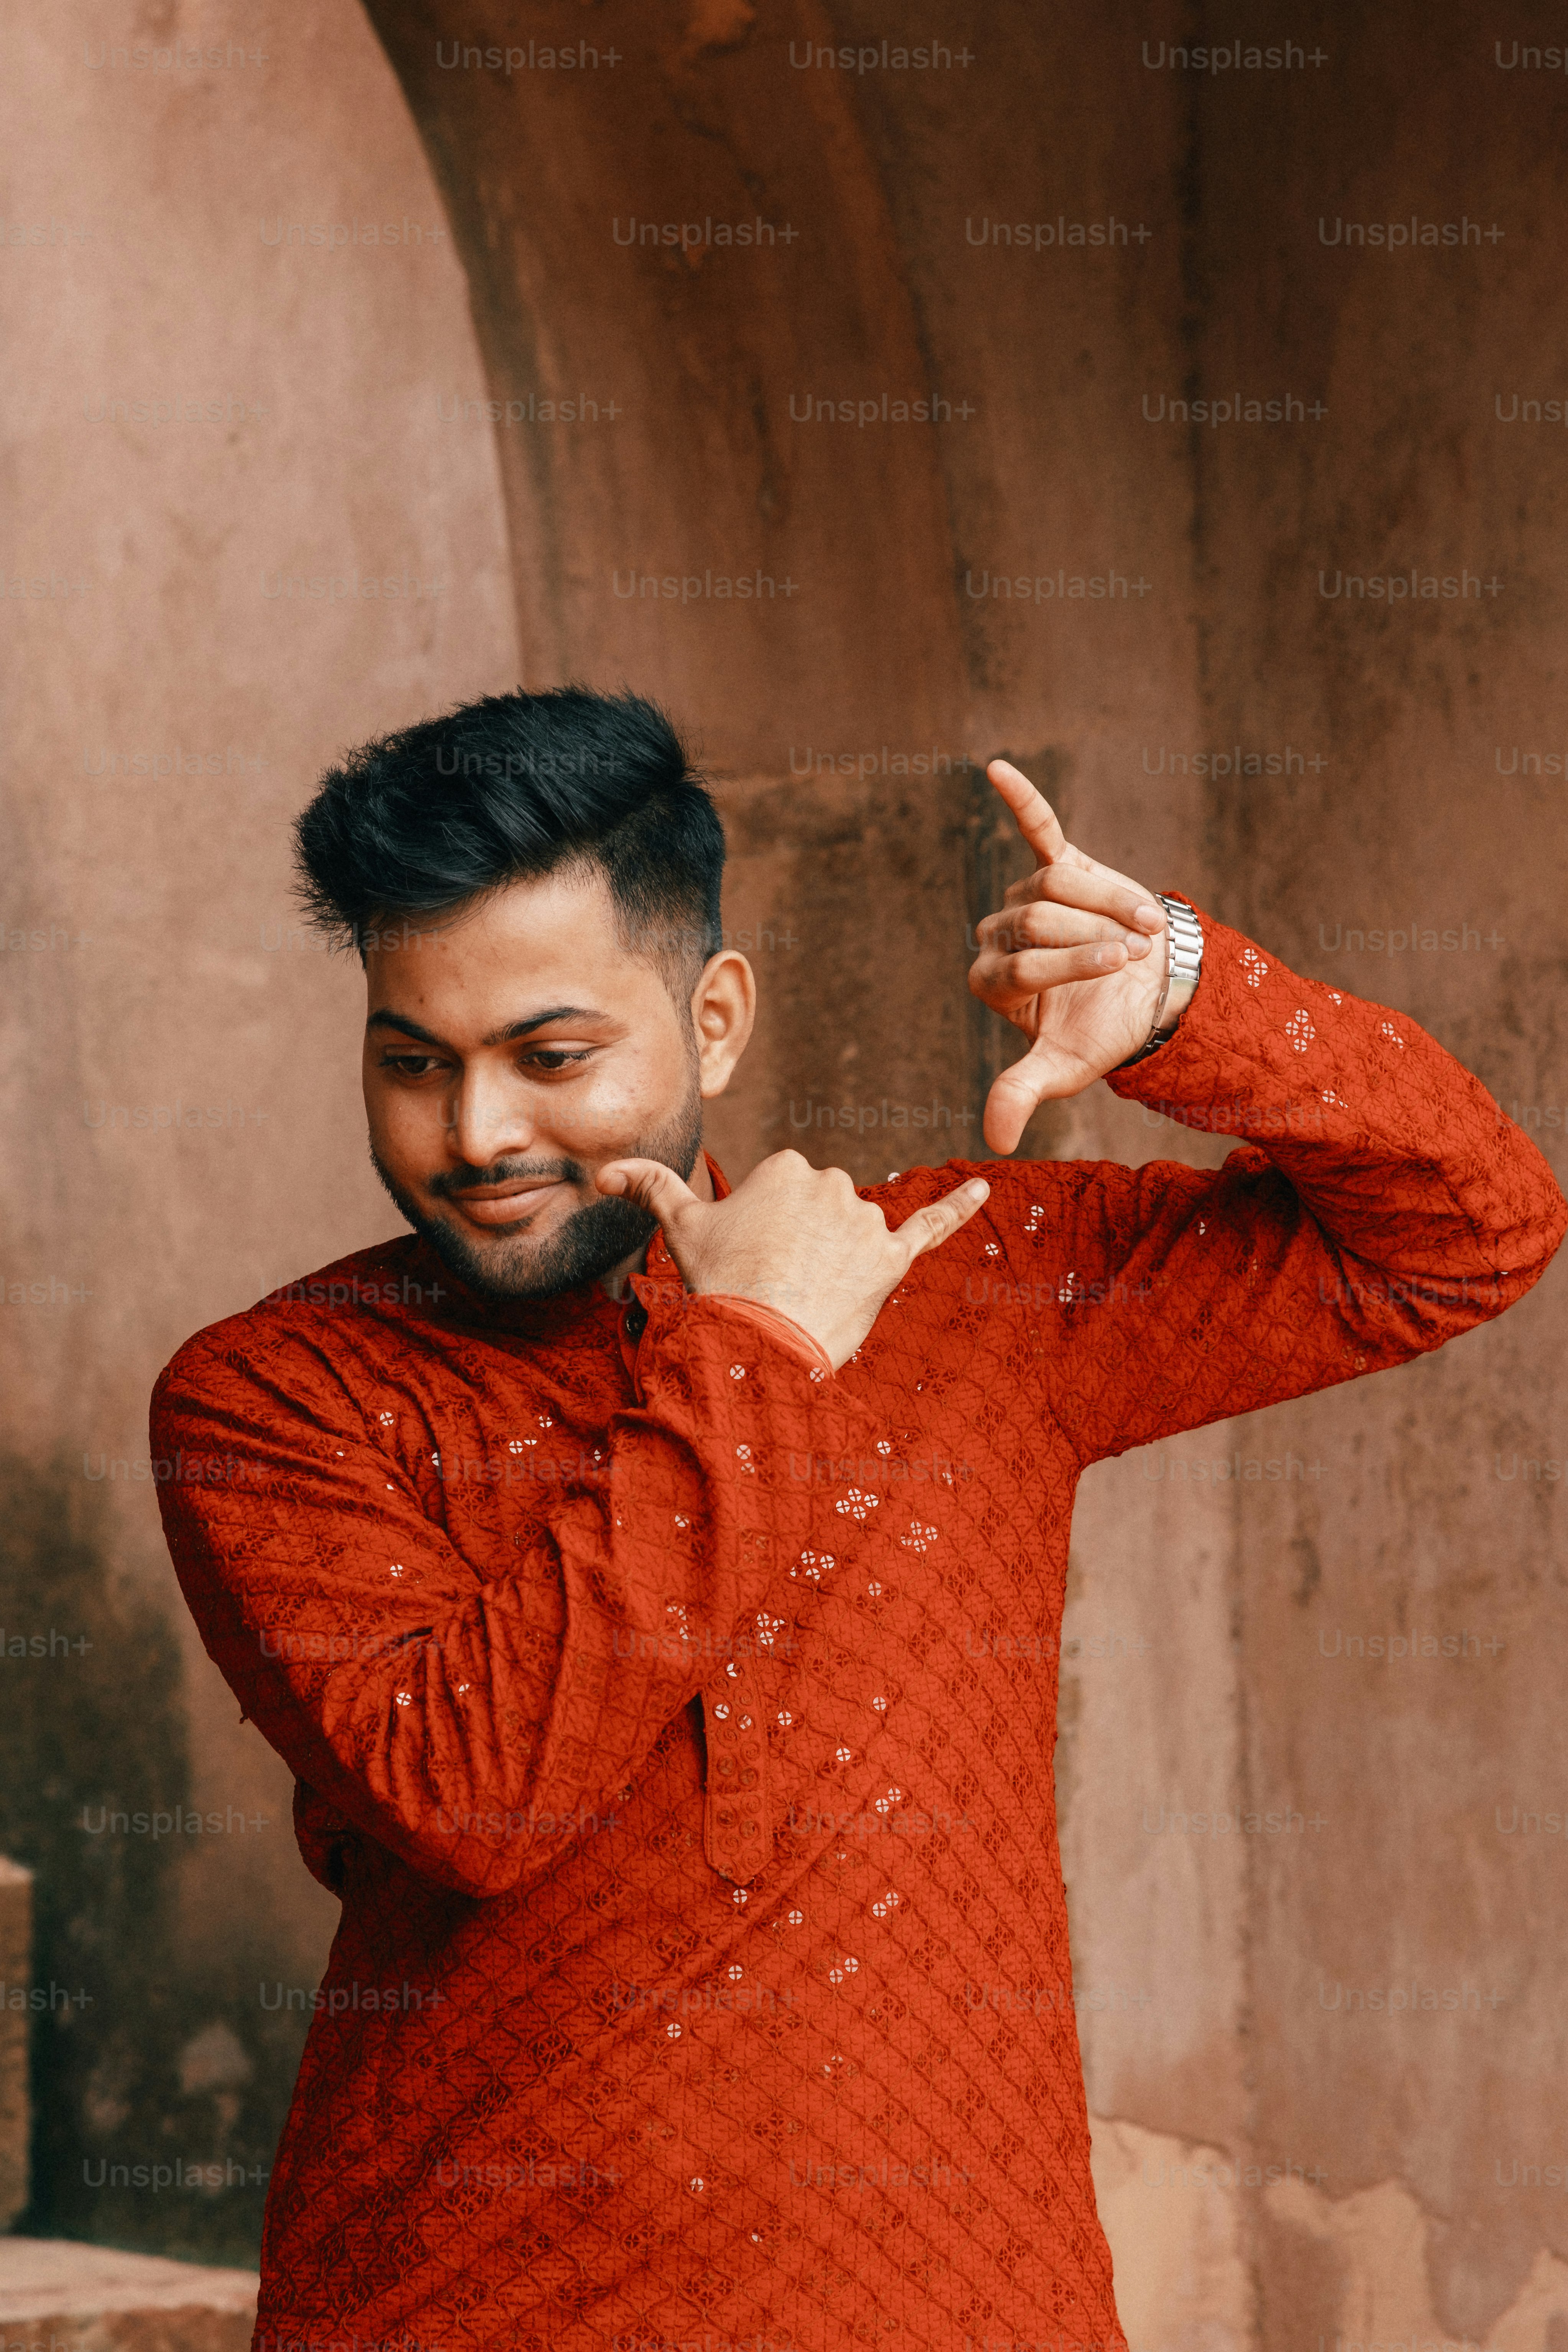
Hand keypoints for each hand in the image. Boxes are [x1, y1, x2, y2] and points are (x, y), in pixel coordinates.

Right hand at [595, 1151, 988, 1371]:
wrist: (758, 1343)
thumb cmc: (719, 1285)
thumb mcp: (680, 1229)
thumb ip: (650, 1186)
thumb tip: (606, 1168)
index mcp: (786, 1167)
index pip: (786, 1189)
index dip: (770, 1228)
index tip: (755, 1257)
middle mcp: (831, 1181)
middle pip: (823, 1208)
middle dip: (806, 1241)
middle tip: (779, 1280)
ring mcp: (865, 1219)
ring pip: (856, 1231)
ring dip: (840, 1258)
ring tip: (809, 1294)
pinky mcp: (894, 1256)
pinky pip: (932, 1226)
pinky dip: (962, 1207)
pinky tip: (989, 1189)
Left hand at [969, 759, 1169, 1150]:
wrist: (1151, 996)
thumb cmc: (1103, 1032)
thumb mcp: (1065, 1067)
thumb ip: (1022, 1092)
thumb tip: (994, 1139)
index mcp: (991, 981)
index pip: (1017, 963)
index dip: (1071, 964)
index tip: (1121, 968)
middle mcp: (998, 933)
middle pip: (1036, 918)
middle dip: (1093, 937)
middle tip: (1136, 953)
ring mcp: (1025, 895)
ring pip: (1056, 881)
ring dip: (1110, 902)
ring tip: (1145, 927)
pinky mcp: (1057, 860)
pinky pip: (1036, 826)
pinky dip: (1020, 797)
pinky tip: (994, 768)